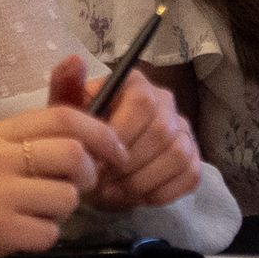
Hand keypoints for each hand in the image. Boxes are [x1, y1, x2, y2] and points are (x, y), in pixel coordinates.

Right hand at [0, 103, 126, 257]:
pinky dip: (42, 239)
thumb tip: (80, 130)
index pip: (63, 116)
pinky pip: (48, 232)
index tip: (115, 152)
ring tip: (35, 216)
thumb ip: (23, 141)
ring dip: (61, 213)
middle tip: (73, 191)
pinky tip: (19, 237)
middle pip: (73, 153)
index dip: (102, 132)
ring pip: (66, 196)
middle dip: (86, 177)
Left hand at [49, 54, 197, 212]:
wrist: (96, 165)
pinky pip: (190, 176)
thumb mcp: (65, 112)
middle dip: (129, 164)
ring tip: (114, 194)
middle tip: (102, 184)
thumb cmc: (80, 135)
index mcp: (135, 84)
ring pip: (177, 156)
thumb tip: (74, 59)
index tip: (98, 158)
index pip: (142, 103)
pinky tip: (137, 198)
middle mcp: (165, 102)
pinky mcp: (193, 160)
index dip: (122, 134)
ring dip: (143, 181)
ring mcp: (183, 131)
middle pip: (161, 131)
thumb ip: (66, 86)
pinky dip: (162, 192)